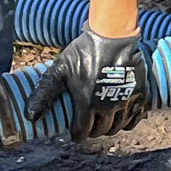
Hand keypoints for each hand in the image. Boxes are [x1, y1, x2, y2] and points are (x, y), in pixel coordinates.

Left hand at [25, 27, 149, 138]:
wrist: (113, 36)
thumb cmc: (84, 51)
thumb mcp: (60, 70)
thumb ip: (45, 93)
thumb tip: (31, 116)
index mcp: (87, 104)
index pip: (82, 132)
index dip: (77, 135)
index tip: (75, 132)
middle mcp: (108, 107)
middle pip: (100, 132)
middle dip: (92, 131)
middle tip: (88, 124)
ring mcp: (126, 102)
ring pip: (118, 127)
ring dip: (109, 127)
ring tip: (103, 120)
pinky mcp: (140, 95)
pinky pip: (135, 119)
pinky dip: (127, 122)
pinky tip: (121, 116)